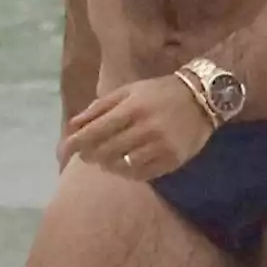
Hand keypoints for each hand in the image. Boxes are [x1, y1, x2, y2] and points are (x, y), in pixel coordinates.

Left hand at [58, 75, 213, 179]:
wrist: (202, 99)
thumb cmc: (159, 93)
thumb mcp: (129, 91)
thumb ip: (99, 108)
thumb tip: (72, 126)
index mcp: (133, 108)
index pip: (94, 132)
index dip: (75, 144)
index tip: (64, 151)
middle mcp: (146, 128)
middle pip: (105, 151)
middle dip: (89, 155)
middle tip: (86, 154)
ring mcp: (160, 146)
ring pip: (121, 165)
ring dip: (107, 164)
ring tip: (106, 159)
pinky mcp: (172, 160)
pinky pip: (141, 174)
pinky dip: (126, 172)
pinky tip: (124, 165)